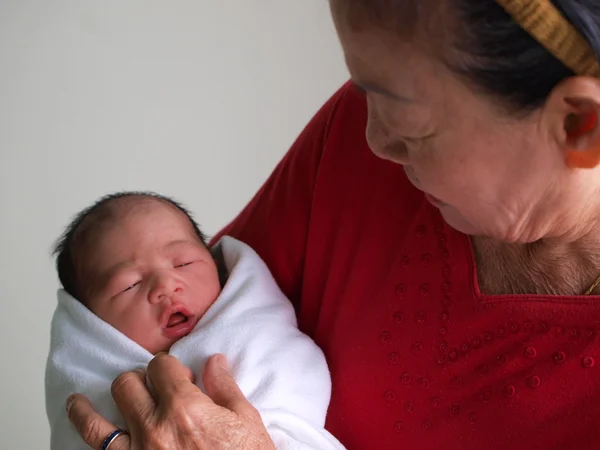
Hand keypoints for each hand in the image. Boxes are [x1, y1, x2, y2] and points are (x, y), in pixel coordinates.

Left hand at [66, 353, 275, 448]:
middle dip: (140, 380)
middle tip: (151, 390)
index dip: (169, 365)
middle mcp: (155, 428)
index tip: (177, 375)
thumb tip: (214, 361)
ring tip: (79, 402)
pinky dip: (84, 436)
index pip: (160, 366)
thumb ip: (225, 387)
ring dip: (89, 407)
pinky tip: (77, 427)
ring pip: (97, 420)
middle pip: (127, 384)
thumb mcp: (246, 421)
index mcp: (186, 408)